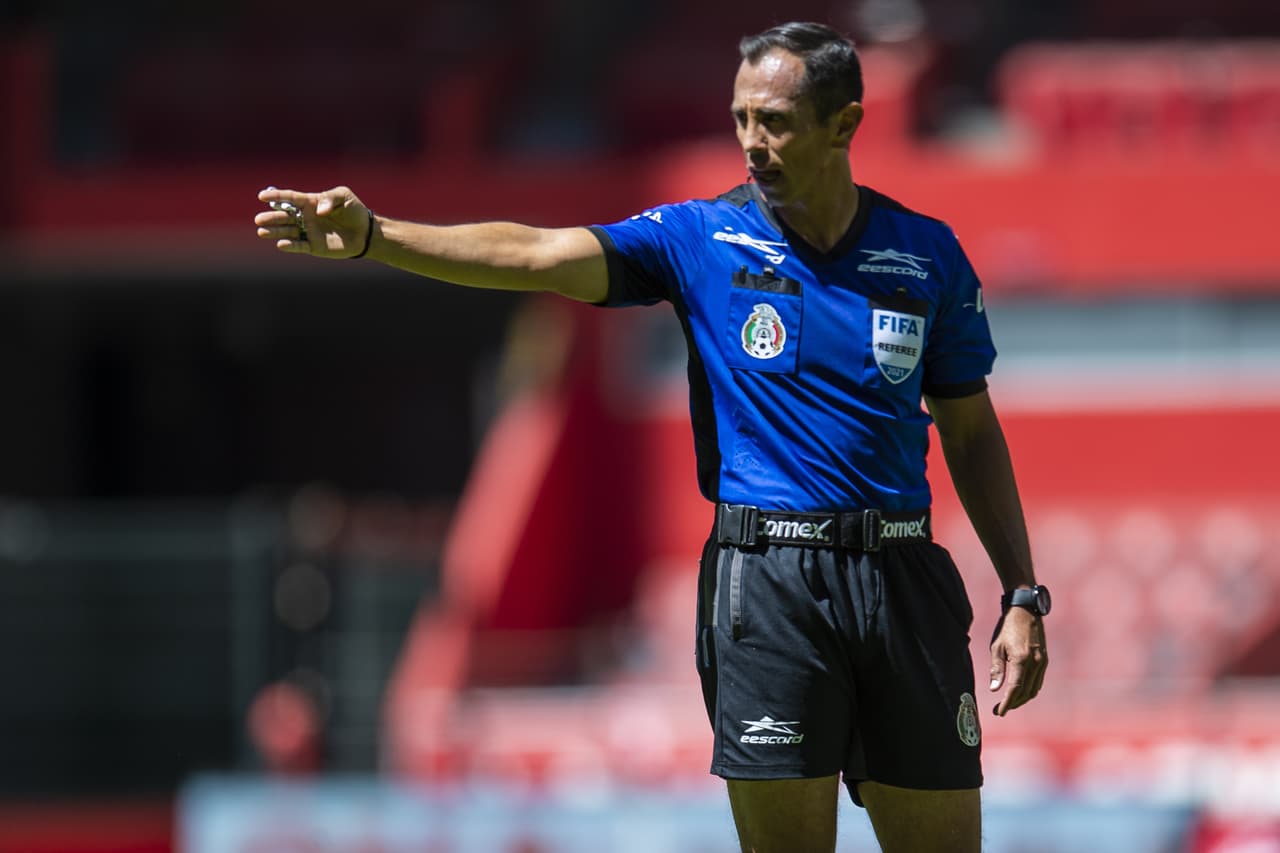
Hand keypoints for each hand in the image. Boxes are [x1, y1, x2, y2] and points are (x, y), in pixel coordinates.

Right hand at [255, 185, 372, 258]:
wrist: (365, 232)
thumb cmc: (354, 210)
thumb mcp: (344, 196)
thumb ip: (330, 198)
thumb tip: (319, 211)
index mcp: (310, 202)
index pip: (289, 198)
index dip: (275, 196)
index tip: (261, 196)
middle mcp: (306, 217)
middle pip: (284, 216)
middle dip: (271, 218)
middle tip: (259, 220)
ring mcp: (309, 232)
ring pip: (287, 232)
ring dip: (275, 232)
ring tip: (262, 231)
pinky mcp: (314, 246)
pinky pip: (299, 246)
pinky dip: (290, 246)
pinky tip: (281, 244)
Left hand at [989, 606, 1046, 715]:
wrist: (1025, 610)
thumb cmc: (1007, 627)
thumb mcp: (996, 646)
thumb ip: (997, 669)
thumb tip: (994, 689)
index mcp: (1021, 659)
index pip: (1015, 688)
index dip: (1007, 703)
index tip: (999, 712)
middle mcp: (1035, 663)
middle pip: (1025, 692)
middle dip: (1013, 703)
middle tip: (999, 710)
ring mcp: (1042, 662)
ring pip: (1034, 689)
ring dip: (1022, 699)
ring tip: (1008, 703)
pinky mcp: (1044, 660)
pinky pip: (1038, 681)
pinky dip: (1029, 690)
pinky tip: (1020, 692)